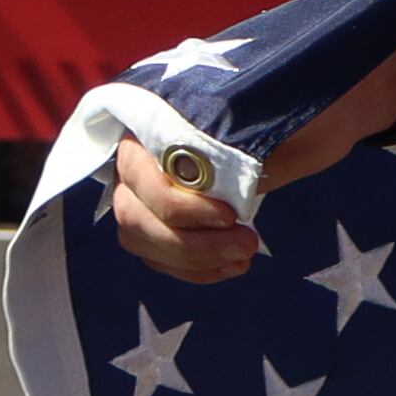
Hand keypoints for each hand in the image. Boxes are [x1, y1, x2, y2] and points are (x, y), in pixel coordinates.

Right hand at [106, 135, 266, 283]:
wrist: (265, 136)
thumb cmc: (252, 126)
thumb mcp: (248, 130)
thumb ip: (234, 151)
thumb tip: (237, 173)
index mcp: (144, 134)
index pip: (143, 179)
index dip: (184, 206)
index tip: (231, 216)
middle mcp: (129, 169)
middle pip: (135, 217)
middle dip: (193, 243)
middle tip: (244, 243)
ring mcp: (135, 202)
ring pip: (144, 243)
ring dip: (197, 259)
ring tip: (243, 255)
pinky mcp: (148, 231)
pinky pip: (159, 259)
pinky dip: (196, 269)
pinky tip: (232, 265)